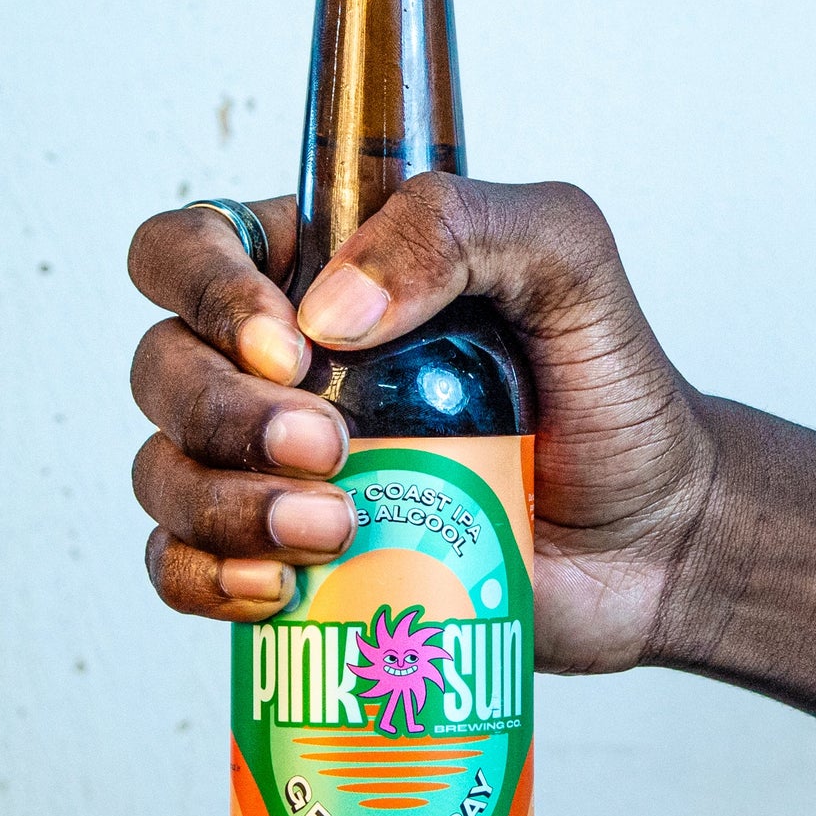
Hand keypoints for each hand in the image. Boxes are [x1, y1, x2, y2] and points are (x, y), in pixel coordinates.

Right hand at [128, 176, 719, 672]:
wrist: (655, 537)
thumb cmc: (612, 391)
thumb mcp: (566, 261)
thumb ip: (459, 225)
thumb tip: (331, 309)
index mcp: (323, 272)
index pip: (191, 248)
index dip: (206, 291)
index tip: (295, 348)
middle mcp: (280, 369)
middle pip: (160, 368)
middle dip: (224, 413)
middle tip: (333, 449)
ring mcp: (275, 470)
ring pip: (162, 473)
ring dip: (224, 505)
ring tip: (332, 530)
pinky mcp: (287, 562)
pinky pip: (184, 569)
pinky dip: (207, 580)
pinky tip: (280, 589)